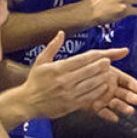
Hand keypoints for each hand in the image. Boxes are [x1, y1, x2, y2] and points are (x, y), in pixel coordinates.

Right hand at [18, 32, 136, 120]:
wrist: (26, 103)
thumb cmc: (35, 81)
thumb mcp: (40, 62)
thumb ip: (52, 46)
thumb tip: (61, 32)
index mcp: (58, 68)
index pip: (84, 59)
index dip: (100, 55)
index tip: (110, 54)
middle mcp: (65, 80)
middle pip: (91, 70)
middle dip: (103, 65)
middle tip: (110, 61)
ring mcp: (69, 94)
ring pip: (92, 83)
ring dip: (103, 77)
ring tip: (109, 73)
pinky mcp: (71, 105)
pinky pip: (89, 97)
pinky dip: (98, 91)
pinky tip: (103, 86)